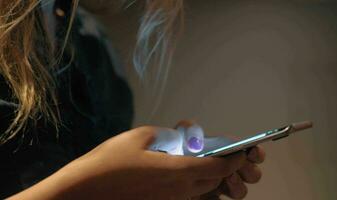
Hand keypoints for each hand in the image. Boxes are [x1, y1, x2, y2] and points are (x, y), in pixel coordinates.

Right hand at [10, 126, 247, 199]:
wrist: (85, 191)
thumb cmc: (110, 161)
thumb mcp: (140, 137)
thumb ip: (167, 135)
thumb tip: (179, 137)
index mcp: (177, 172)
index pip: (218, 168)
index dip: (234, 160)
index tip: (242, 152)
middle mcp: (178, 192)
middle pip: (212, 182)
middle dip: (222, 168)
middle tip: (222, 154)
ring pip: (199, 190)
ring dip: (207, 177)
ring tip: (201, 161)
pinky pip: (184, 196)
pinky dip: (190, 185)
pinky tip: (178, 172)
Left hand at [175, 120, 265, 199]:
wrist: (165, 170)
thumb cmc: (178, 149)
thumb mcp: (181, 133)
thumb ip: (190, 128)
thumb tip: (196, 138)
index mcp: (229, 153)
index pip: (252, 154)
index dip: (256, 153)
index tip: (251, 151)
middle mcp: (230, 171)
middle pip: (253, 174)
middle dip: (249, 170)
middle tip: (237, 166)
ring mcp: (221, 186)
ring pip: (240, 191)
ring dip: (238, 185)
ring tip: (226, 178)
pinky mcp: (209, 198)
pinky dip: (218, 199)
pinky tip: (210, 194)